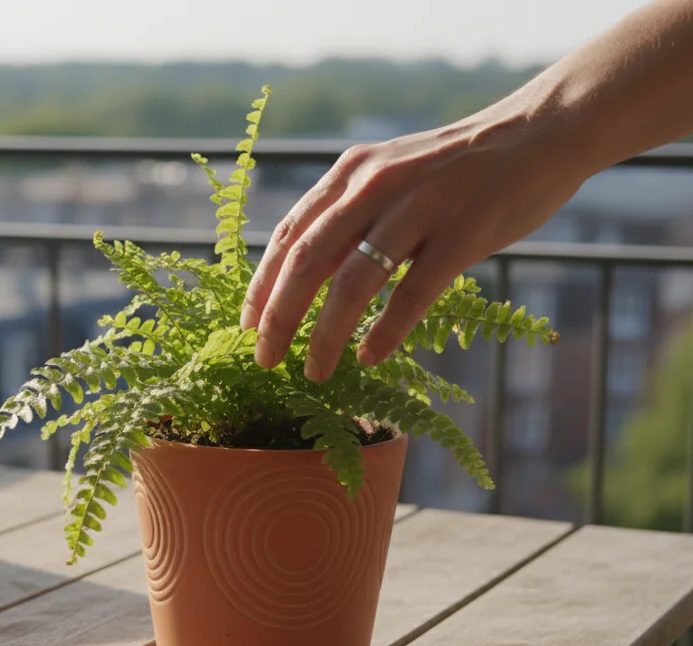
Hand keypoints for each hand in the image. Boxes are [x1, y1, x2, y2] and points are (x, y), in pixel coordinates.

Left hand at [239, 106, 588, 380]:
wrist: (541, 131)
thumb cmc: (457, 167)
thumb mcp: (390, 175)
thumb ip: (349, 214)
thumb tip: (304, 275)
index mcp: (350, 174)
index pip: (288, 237)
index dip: (262, 286)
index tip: (247, 327)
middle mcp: (375, 186)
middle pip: (305, 263)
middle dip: (278, 318)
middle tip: (264, 360)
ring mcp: (419, 208)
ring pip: (351, 283)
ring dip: (326, 335)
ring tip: (314, 371)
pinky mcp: (463, 233)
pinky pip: (411, 293)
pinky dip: (385, 331)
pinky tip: (369, 357)